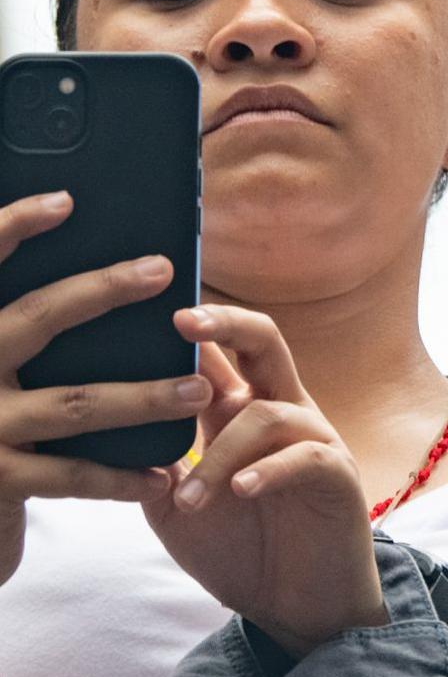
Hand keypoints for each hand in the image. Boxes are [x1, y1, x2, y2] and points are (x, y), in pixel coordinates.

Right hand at [0, 191, 196, 586]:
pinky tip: (164, 473)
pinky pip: (72, 475)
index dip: (14, 228)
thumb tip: (91, 250)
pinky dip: (123, 476)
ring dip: (144, 396)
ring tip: (200, 388)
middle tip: (163, 269)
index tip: (66, 200)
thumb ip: (29, 321)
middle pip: (37, 317)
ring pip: (74, 402)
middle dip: (102, 290)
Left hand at [141, 304, 386, 657]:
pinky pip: (305, 456)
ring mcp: (314, 439)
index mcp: (242, 413)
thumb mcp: (178, 510)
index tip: (152, 308)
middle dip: (226, 324)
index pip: (220, 354)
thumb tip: (125, 433)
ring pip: (267, 414)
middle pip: (265, 342)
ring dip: (219, 456)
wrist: (297, 603)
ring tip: (188, 500)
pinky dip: (268, 470)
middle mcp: (281, 412)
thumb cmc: (241, 548)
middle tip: (182, 320)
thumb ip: (156, 468)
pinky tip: (240, 491)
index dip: (194, 328)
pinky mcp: (337, 475)